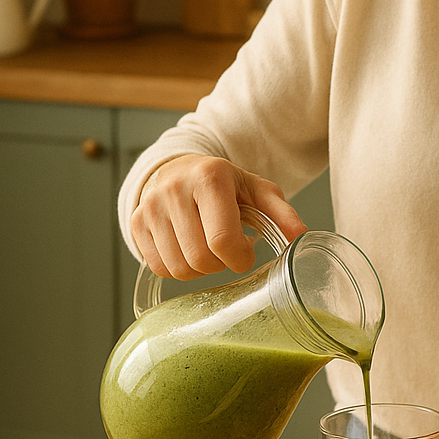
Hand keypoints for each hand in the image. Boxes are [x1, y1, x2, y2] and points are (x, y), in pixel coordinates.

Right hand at [131, 154, 305, 278]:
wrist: (179, 169)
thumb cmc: (225, 185)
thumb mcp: (256, 191)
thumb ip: (280, 213)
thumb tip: (301, 237)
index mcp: (210, 178)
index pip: (222, 240)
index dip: (239, 258)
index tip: (245, 252)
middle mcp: (175, 189)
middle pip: (200, 259)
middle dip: (219, 265)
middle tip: (226, 252)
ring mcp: (151, 206)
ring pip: (178, 269)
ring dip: (199, 269)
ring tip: (207, 248)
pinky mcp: (137, 223)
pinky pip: (159, 267)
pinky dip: (178, 267)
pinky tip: (187, 249)